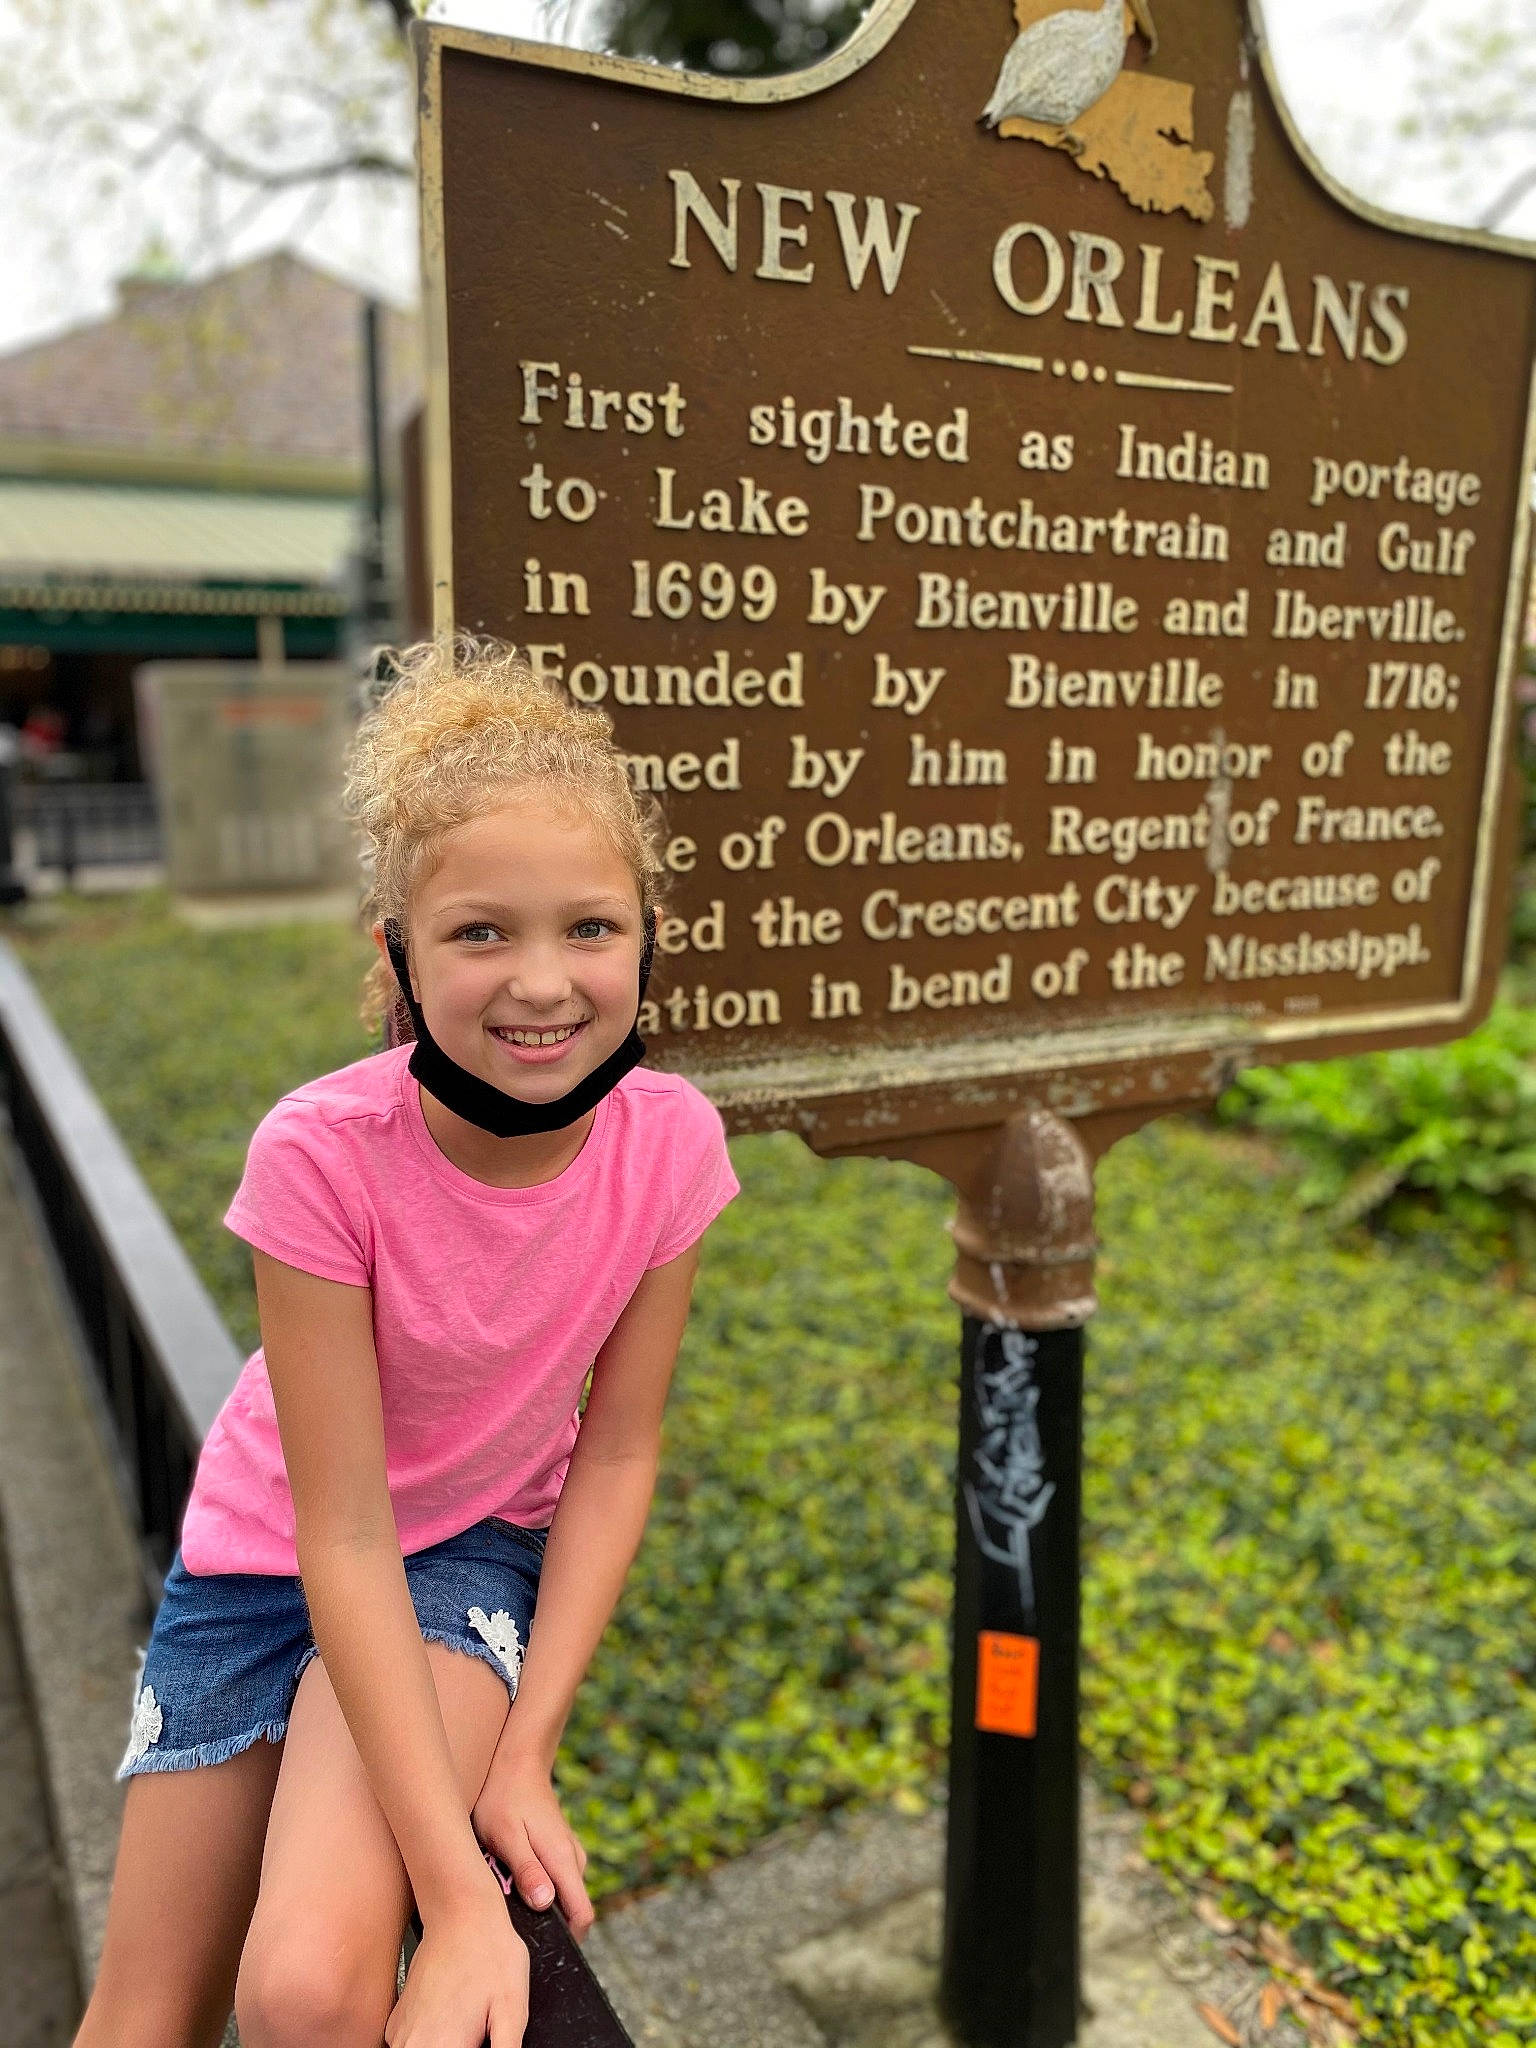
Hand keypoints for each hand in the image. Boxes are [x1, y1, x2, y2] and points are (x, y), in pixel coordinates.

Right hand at [385, 1869, 528, 2047]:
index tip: (479, 2040)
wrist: (461, 1912)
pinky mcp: (395, 2022)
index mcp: (442, 2046)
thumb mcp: (513, 2008)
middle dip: (460, 2047)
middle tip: (474, 2031)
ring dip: (443, 2045)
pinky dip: (429, 2042)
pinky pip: (410, 2046)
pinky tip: (450, 2022)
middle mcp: (413, 2044)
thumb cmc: (489, 1953)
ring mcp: (398, 2034)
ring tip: (465, 2024)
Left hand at [473, 1754, 593, 1939]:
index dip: (567, 1939)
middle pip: (572, 1909)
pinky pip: (557, 1880)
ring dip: (540, 1902)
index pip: (583, 1916)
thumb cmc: (505, 1799)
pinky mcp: (561, 1849)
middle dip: (546, 1923)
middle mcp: (574, 1860)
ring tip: (506, 1891)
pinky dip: (539, 1886)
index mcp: (563, 1861)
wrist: (518, 1761)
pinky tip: (511, 1875)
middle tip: (510, 1919)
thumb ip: (526, 1870)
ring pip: (562, 1894)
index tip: (539, 1948)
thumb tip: (545, 1904)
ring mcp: (569, 1853)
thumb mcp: (507, 1836)